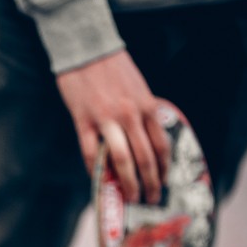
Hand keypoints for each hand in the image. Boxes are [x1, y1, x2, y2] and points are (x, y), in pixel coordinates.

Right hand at [56, 50, 169, 203]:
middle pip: (145, 159)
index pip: (160, 146)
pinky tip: (99, 181)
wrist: (86, 46)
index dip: (163, 170)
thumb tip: (146, 140)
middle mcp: (131, 115)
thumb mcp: (138, 88)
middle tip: (150, 199)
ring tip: (130, 197)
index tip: (163, 183)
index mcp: (147, 107)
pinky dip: (96, 171)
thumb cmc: (113, 67)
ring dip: (128, 183)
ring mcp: (107, 119)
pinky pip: (92, 153)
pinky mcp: (84, 120)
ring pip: (122, 161)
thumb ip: (143, 113)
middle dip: (149, 183)